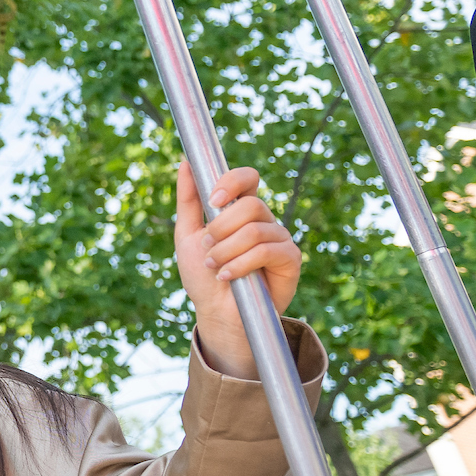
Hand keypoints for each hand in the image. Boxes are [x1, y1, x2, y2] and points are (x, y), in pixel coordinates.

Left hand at [174, 163, 300, 379]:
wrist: (215, 312)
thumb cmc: (203, 274)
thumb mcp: (187, 235)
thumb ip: (189, 200)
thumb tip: (185, 163)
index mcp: (241, 210)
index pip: (248, 178)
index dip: (232, 181)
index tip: (212, 199)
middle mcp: (263, 220)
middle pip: (250, 205)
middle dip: (220, 228)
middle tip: (207, 248)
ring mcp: (279, 238)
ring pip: (255, 230)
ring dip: (226, 250)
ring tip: (214, 266)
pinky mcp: (290, 259)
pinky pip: (267, 251)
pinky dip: (240, 264)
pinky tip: (228, 276)